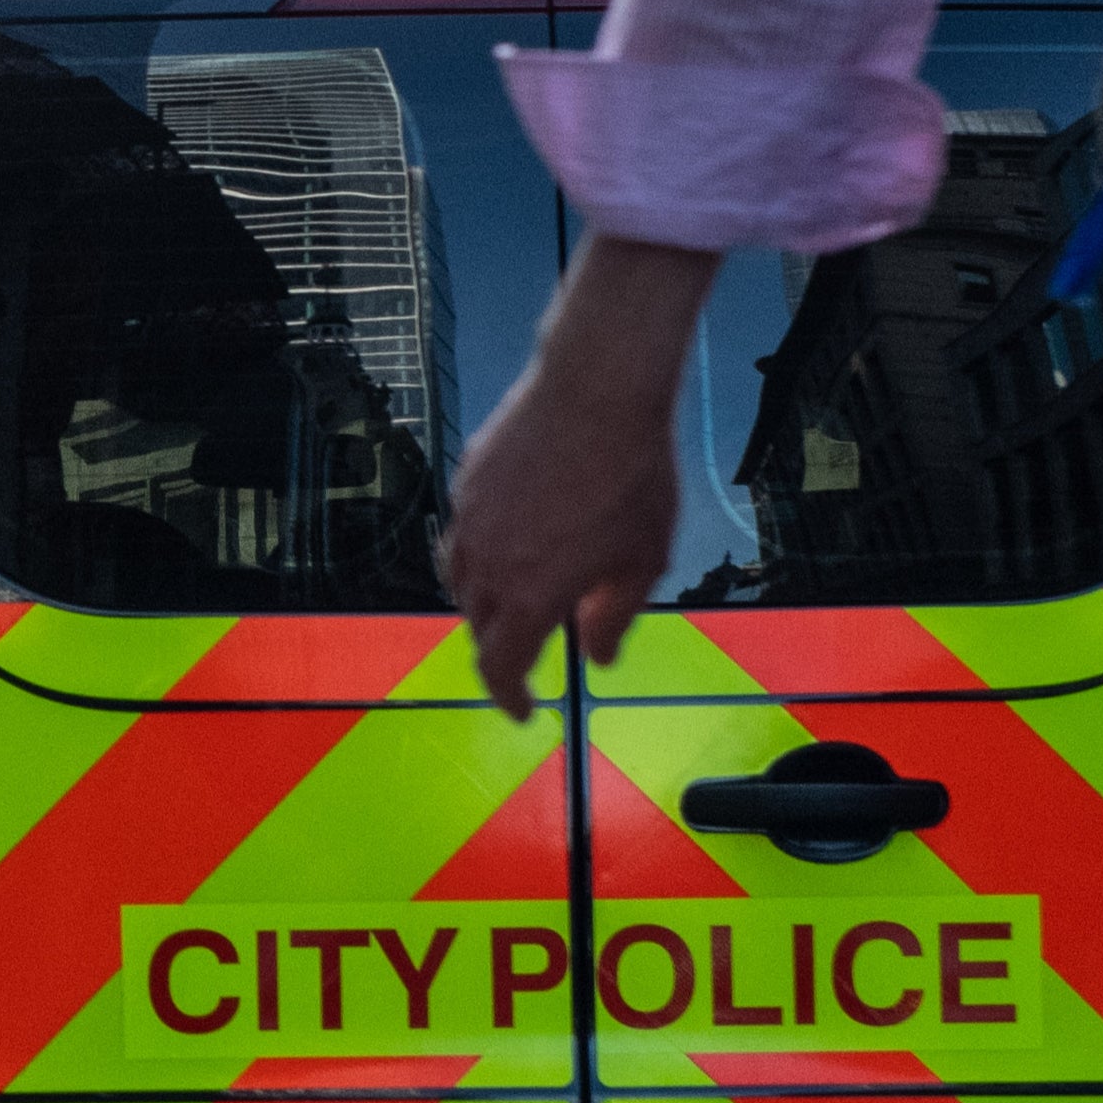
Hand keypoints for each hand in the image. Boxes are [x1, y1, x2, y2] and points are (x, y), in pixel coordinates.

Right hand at [440, 236, 721, 717]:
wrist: (597, 391)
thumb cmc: (632, 479)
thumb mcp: (642, 560)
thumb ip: (614, 617)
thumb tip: (596, 656)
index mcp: (531, 596)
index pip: (502, 667)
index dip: (511, 696)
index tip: (525, 711)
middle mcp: (487, 565)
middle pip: (477, 626)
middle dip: (501, 648)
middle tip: (529, 651)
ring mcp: (469, 520)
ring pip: (460, 580)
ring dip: (483, 602)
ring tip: (513, 597)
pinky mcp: (467, 481)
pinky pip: (465, 532)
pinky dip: (483, 551)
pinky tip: (516, 532)